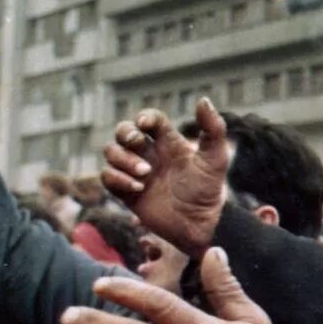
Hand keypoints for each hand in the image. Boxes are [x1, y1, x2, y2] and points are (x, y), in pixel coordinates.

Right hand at [102, 100, 229, 257]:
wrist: (199, 224)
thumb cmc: (209, 190)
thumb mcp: (215, 158)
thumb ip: (213, 129)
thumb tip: (203, 100)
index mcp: (169, 142)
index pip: (149, 119)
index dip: (144, 117)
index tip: (146, 125)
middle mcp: (150, 154)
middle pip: (124, 131)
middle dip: (125, 133)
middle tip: (137, 142)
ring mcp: (136, 172)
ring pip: (111, 152)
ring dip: (123, 159)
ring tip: (145, 173)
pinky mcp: (126, 192)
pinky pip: (107, 177)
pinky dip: (117, 179)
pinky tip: (137, 188)